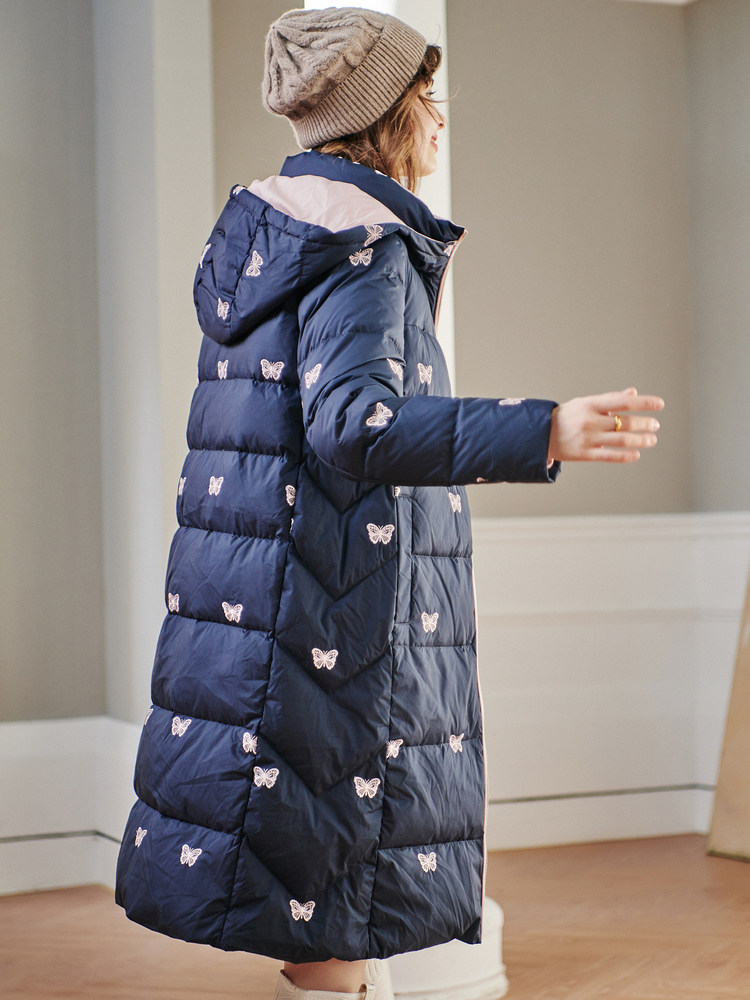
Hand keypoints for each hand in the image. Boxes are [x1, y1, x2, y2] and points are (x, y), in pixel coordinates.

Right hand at [548, 387, 663, 463]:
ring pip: (621, 440)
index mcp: (591, 404)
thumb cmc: (567, 416)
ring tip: (652, 439)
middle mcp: (590, 421)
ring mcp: (587, 438)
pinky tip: (636, 454)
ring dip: (641, 440)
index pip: (622, 401)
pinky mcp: (584, 454)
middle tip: (655, 425)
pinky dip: (625, 456)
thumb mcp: (585, 403)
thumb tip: (633, 393)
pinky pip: (609, 456)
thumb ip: (610, 399)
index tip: (660, 404)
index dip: (644, 403)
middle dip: (644, 423)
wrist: (539, 433)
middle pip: (625, 422)